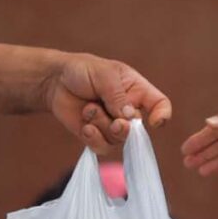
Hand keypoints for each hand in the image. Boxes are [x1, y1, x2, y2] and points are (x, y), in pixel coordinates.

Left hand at [44, 54, 172, 155]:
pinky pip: (103, 148)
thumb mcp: (104, 74)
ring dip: (101, 125)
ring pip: (118, 139)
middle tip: (115, 121)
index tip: (155, 122)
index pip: (160, 105)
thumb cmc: (83, 71)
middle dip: (124, 127)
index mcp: (136, 90)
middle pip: (137, 129)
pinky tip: (85, 126)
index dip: (162, 115)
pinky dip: (93, 138)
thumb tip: (129, 118)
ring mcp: (112, 125)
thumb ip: (118, 96)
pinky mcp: (96, 136)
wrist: (55, 82)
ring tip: (88, 109)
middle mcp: (128, 110)